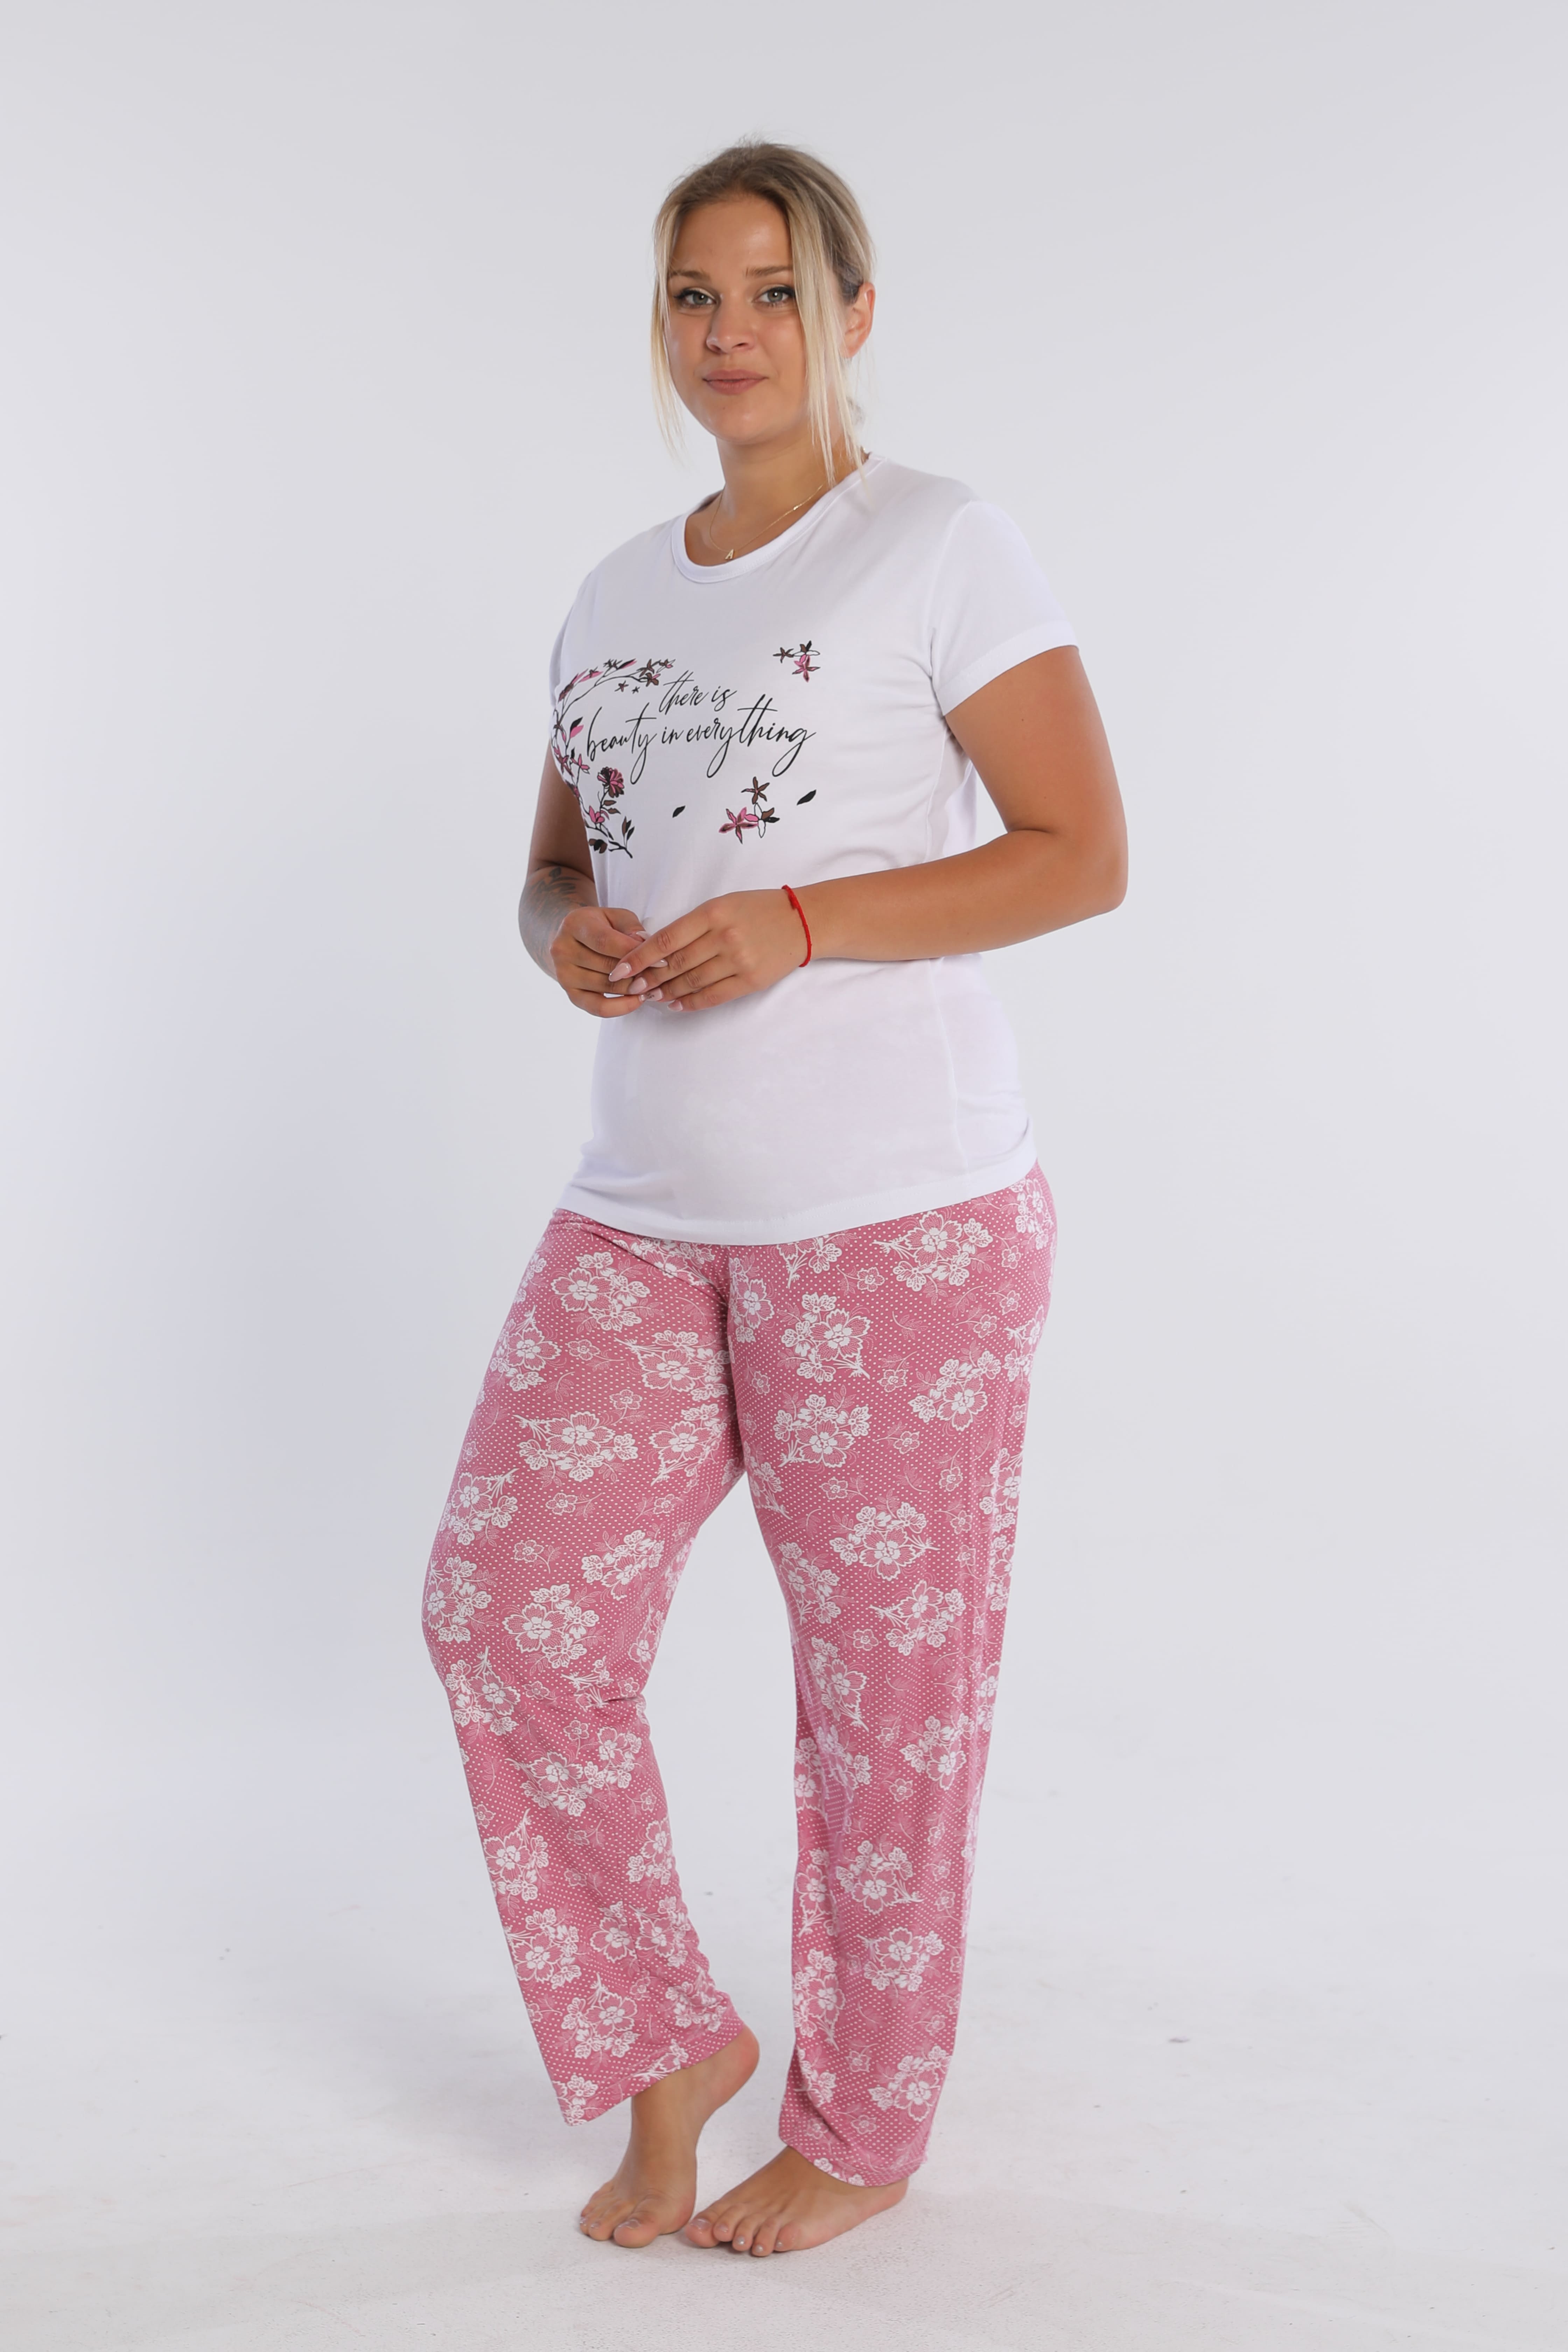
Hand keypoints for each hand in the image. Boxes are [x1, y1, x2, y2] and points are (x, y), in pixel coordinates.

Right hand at [549, 903, 661, 1017]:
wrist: (572, 939)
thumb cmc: (600, 926)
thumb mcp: (616, 917)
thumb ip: (631, 928)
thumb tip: (645, 945)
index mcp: (574, 925)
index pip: (605, 942)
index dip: (635, 953)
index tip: (660, 961)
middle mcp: (563, 950)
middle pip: (606, 966)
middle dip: (637, 973)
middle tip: (661, 977)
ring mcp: (564, 975)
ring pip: (605, 987)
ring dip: (632, 989)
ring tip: (653, 986)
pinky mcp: (570, 994)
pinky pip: (597, 1007)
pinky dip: (620, 1007)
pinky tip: (637, 1001)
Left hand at [606, 889, 808, 1011]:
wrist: (802, 921)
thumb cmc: (758, 909)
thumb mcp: (722, 904)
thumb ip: (692, 924)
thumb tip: (658, 949)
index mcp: (713, 912)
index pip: (666, 939)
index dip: (639, 957)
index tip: (620, 968)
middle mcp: (724, 937)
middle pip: (676, 964)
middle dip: (648, 979)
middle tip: (631, 987)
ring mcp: (739, 960)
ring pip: (692, 982)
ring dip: (667, 992)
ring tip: (651, 997)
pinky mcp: (751, 980)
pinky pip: (714, 996)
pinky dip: (692, 1003)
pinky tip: (677, 1005)